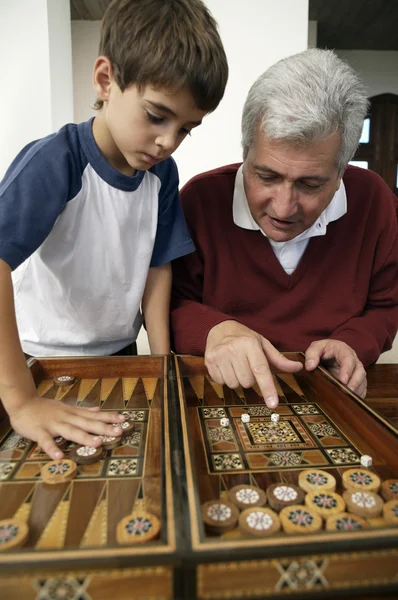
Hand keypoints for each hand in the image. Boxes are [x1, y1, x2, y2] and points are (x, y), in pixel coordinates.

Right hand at [9, 396, 125, 459]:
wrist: (23, 403)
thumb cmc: (46, 408)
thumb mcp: (66, 407)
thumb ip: (82, 410)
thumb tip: (98, 410)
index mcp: (73, 413)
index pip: (94, 415)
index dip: (109, 417)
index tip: (124, 419)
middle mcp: (67, 418)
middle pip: (87, 423)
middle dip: (103, 428)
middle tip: (119, 431)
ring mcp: (53, 425)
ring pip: (71, 431)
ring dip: (84, 437)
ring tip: (97, 443)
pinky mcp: (39, 432)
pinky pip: (46, 441)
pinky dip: (52, 448)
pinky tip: (60, 457)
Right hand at [205, 321, 302, 407]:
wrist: (219, 328)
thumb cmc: (244, 338)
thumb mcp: (262, 344)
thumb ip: (279, 359)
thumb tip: (298, 367)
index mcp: (250, 344)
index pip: (261, 370)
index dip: (268, 388)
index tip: (273, 404)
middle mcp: (233, 349)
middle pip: (247, 382)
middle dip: (250, 379)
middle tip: (246, 366)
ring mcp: (219, 355)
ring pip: (234, 385)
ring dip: (237, 379)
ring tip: (235, 365)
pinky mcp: (209, 361)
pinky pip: (220, 382)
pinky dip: (225, 378)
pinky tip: (226, 366)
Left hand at [305, 339, 366, 397]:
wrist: (328, 353)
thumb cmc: (323, 349)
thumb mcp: (315, 348)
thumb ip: (311, 354)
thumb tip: (309, 366)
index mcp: (344, 350)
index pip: (348, 359)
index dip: (347, 370)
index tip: (343, 381)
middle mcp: (354, 361)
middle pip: (360, 371)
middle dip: (355, 383)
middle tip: (347, 392)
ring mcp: (356, 371)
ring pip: (362, 381)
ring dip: (356, 391)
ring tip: (348, 400)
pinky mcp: (356, 381)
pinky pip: (361, 389)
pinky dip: (357, 395)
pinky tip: (350, 402)